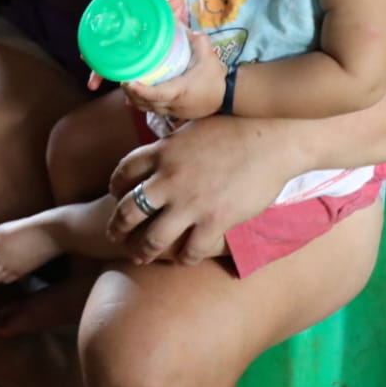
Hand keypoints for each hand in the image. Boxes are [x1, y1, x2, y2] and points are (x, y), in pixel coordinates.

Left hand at [105, 115, 293, 264]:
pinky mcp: (215, 220)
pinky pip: (191, 250)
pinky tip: (184, 260)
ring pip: (153, 237)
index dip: (115, 187)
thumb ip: (172, 142)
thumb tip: (161, 146)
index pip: (123, 172)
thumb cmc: (235, 126)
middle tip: (115, 236)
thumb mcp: (192, 126)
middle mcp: (169, 178)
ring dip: (143, 250)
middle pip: (128, 209)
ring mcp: (190, 202)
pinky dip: (184, 258)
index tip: (115, 195)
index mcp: (162, 152)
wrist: (271, 138)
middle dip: (117, 227)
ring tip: (140, 256)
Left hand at [120, 31, 224, 119]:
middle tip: (121, 79)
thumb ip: (196, 39)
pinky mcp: (175, 115)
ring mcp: (174, 112)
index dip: (140, 90)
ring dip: (135, 99)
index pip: (156, 94)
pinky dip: (143, 104)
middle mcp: (175, 104)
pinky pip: (154, 112)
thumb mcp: (207, 54)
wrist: (228, 96)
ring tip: (126, 86)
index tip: (128, 82)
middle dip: (131, 93)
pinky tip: (135, 96)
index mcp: (181, 90)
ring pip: (148, 109)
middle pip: (147, 103)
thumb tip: (180, 24)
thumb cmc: (215, 76)